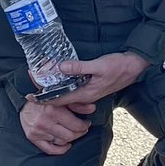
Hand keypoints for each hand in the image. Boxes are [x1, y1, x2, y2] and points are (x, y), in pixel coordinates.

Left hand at [18, 51, 149, 154]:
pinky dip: (63, 86)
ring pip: (67, 95)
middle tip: (30, 85)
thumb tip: (61, 68)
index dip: (44, 99)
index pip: (60, 100)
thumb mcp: (98, 65)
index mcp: (85, 94)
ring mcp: (88, 92)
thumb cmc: (118, 66)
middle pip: (61, 98)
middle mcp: (85, 96)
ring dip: (53, 90)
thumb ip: (79, 67)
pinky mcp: (91, 87)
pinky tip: (58, 79)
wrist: (134, 67)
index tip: (30, 96)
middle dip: (45, 93)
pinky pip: (73, 90)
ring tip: (40, 83)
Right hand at [19, 97, 95, 154]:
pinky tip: (65, 144)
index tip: (86, 123)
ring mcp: (38, 131)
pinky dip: (60, 149)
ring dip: (69, 138)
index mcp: (53, 109)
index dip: (84, 125)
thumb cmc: (44, 99)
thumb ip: (77, 104)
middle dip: (79, 133)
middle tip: (81, 129)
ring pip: (62, 142)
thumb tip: (92, 108)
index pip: (76, 125)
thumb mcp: (61, 98)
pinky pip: (50, 150)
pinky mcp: (32, 137)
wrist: (23, 102)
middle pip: (70, 135)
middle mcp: (44, 121)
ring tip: (71, 132)